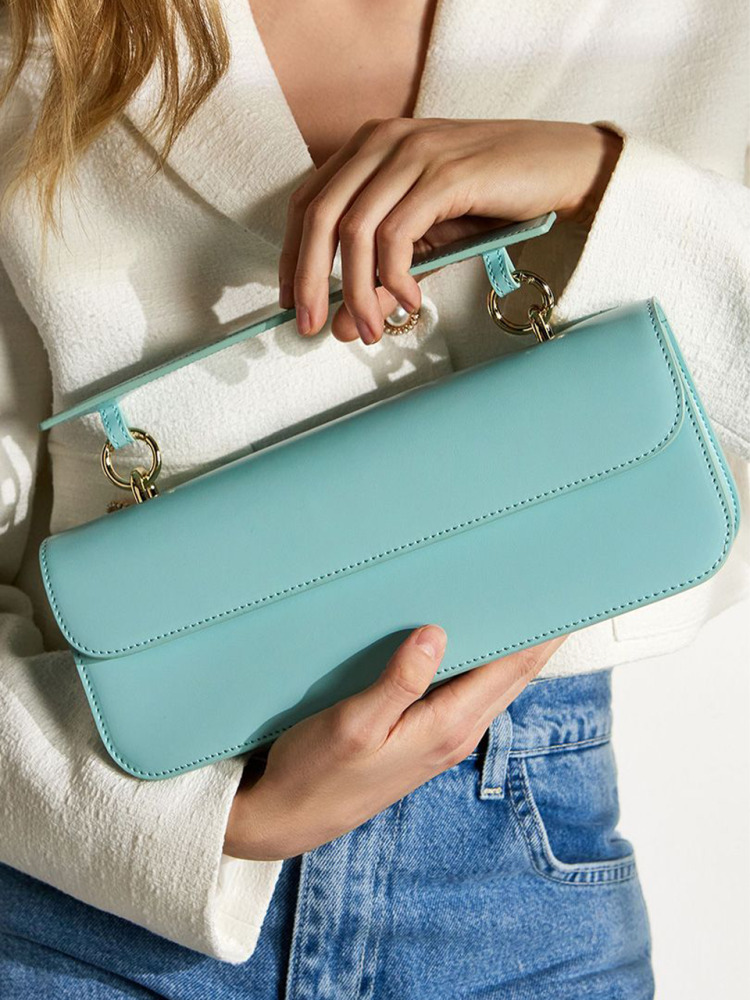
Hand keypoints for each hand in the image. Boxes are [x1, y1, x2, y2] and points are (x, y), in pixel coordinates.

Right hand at [223, 625, 564, 860]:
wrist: (289, 817)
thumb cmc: (317, 774)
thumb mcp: (354, 724)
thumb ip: (400, 681)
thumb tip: (436, 634)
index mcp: (448, 727)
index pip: (512, 668)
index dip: (543, 633)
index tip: (563, 597)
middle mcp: (456, 734)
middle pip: (514, 675)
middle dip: (540, 637)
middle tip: (555, 591)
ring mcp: (443, 739)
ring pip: (494, 684)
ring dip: (514, 650)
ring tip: (526, 611)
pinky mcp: (425, 738)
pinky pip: (470, 693)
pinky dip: (484, 665)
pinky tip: (473, 647)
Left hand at [278, 117, 621, 343]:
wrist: (556, 167)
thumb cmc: (489, 200)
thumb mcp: (426, 245)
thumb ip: (382, 281)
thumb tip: (342, 326)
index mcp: (368, 148)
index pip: (307, 202)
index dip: (290, 256)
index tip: (291, 302)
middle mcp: (381, 141)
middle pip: (318, 215)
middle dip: (308, 279)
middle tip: (309, 326)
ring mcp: (412, 153)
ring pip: (355, 230)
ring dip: (357, 290)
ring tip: (370, 330)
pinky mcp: (443, 173)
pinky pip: (398, 233)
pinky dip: (396, 277)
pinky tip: (412, 301)